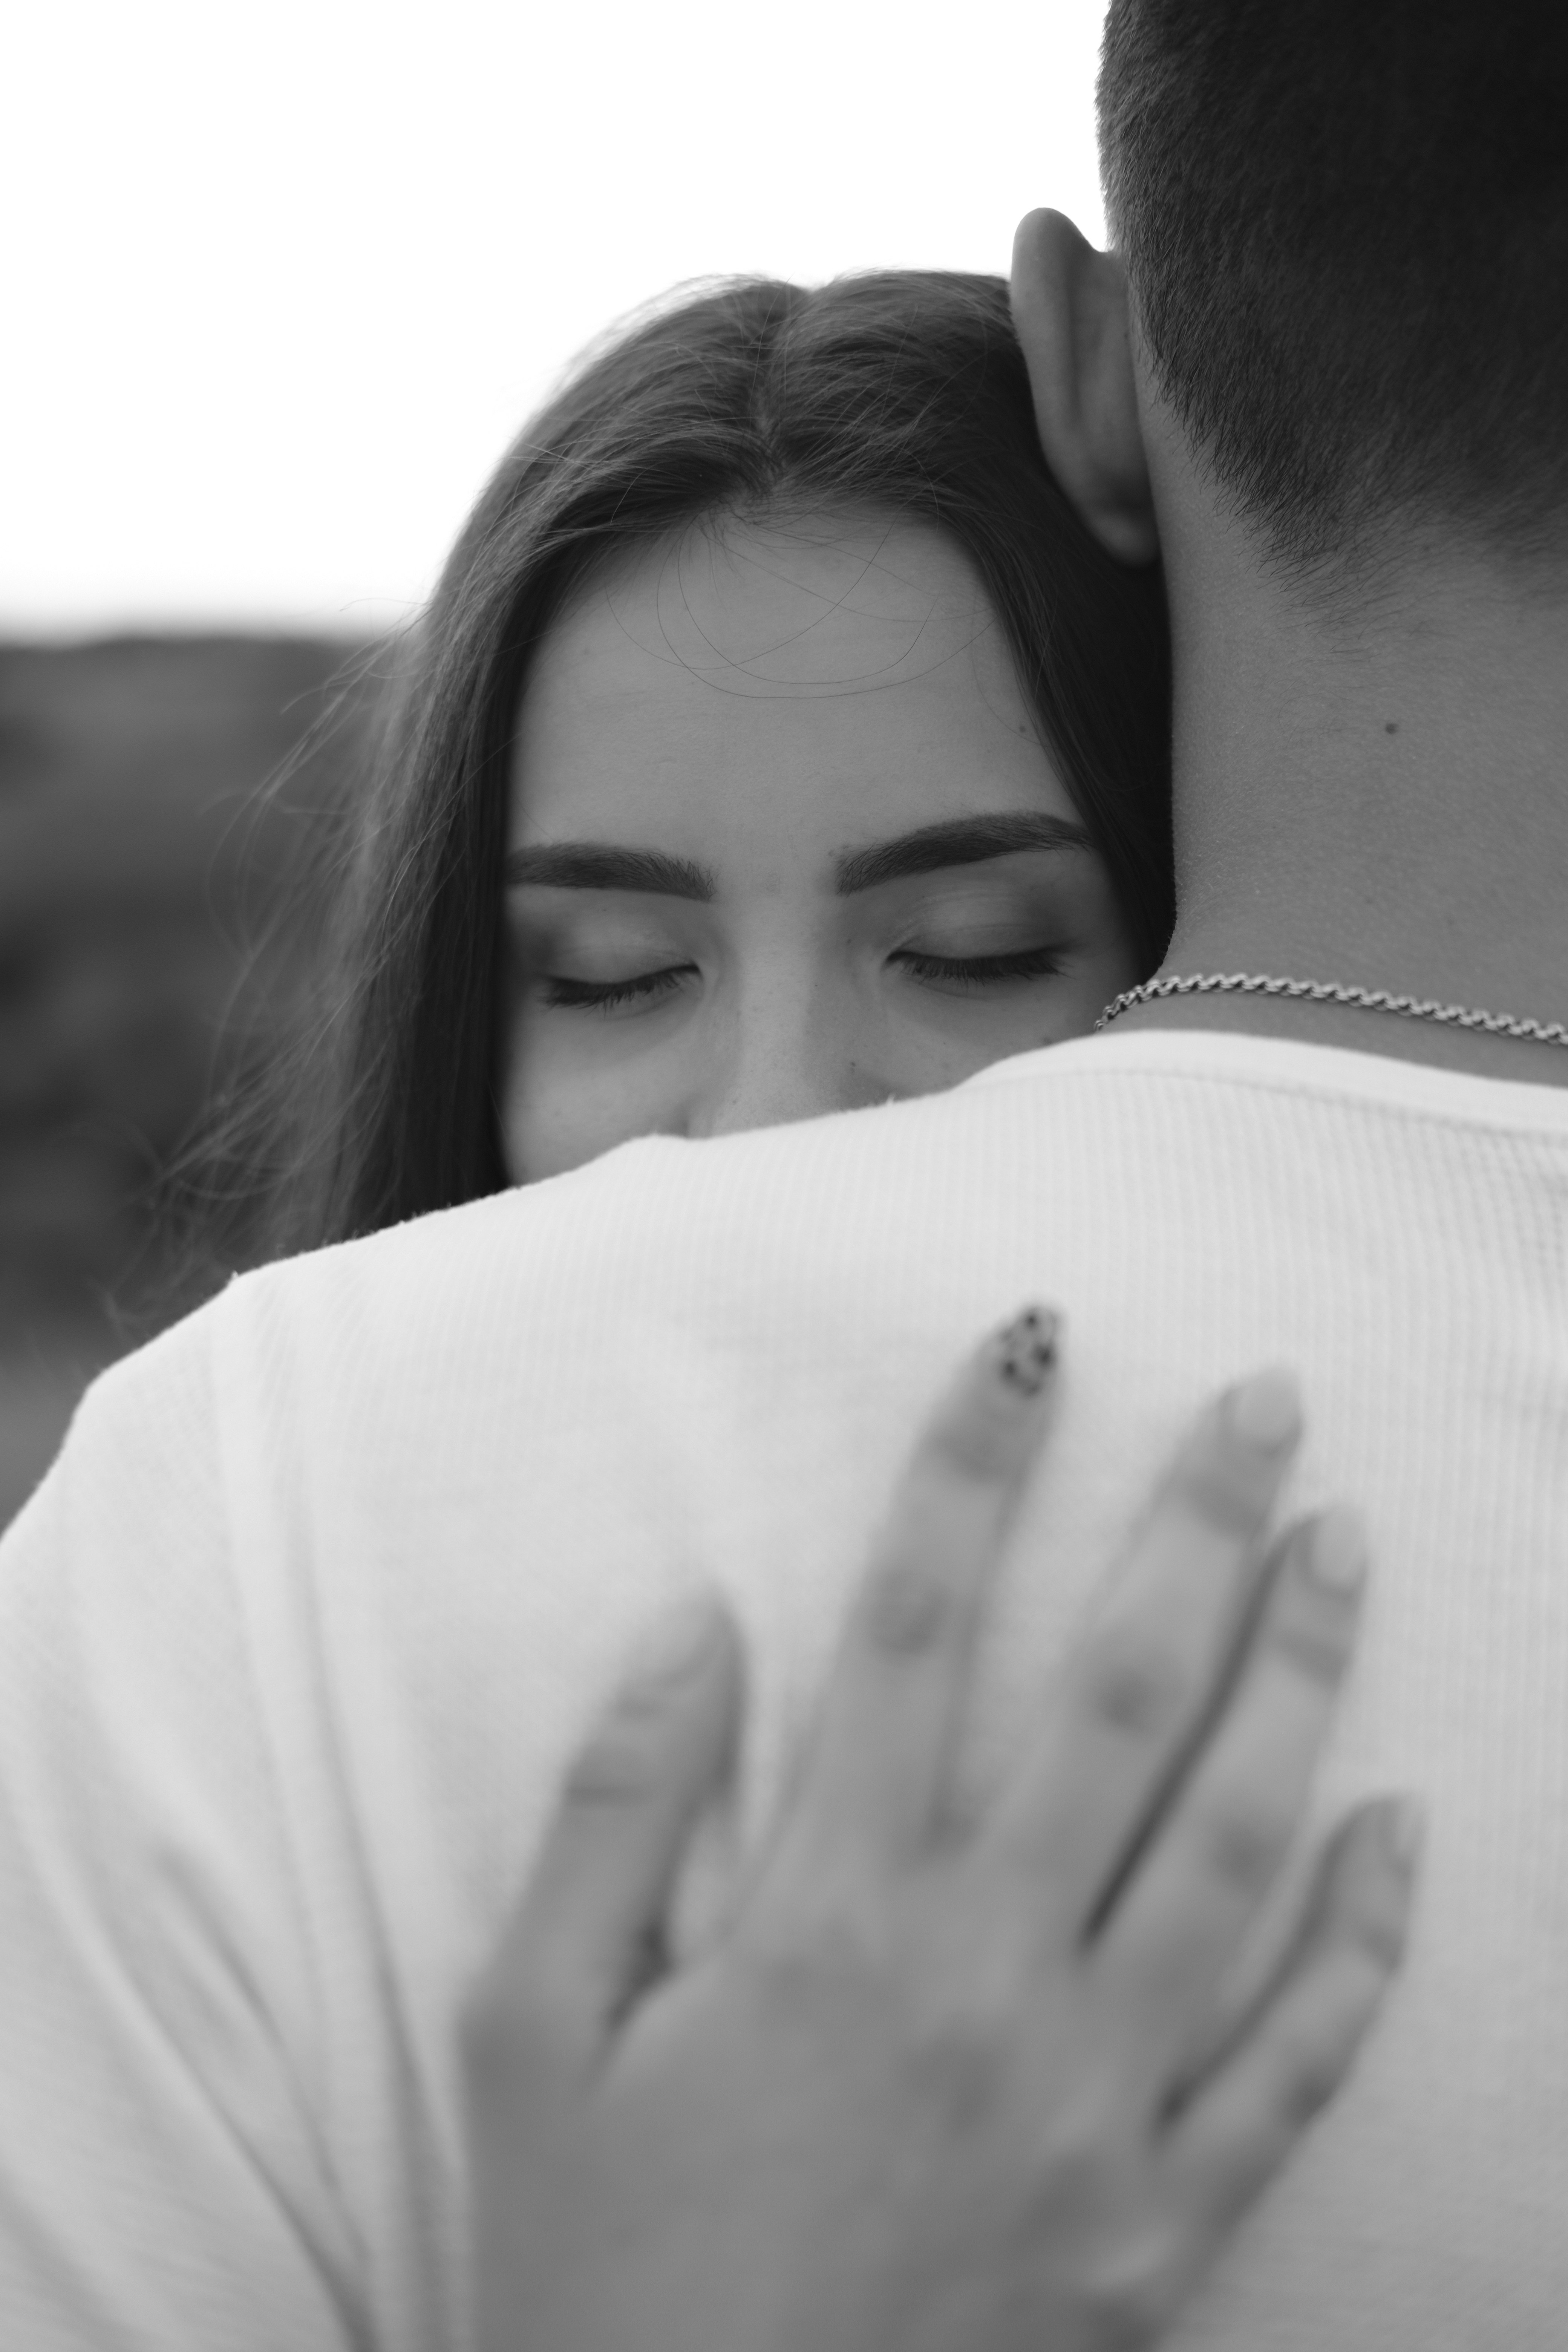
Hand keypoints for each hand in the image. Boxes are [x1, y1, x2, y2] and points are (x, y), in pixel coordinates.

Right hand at [462, 1313, 1418, 2351]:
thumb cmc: (590, 2264)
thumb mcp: (525, 2035)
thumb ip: (611, 1813)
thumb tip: (697, 1623)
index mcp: (826, 1922)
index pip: (911, 1629)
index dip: (969, 1467)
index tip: (1027, 1341)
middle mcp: (982, 1984)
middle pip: (1115, 1702)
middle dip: (1194, 1528)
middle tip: (1265, 1399)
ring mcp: (1093, 2107)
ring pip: (1235, 1849)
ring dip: (1300, 1680)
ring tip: (1343, 1543)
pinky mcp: (1162, 2229)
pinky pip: (1294, 2065)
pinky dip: (1363, 1944)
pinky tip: (1406, 1826)